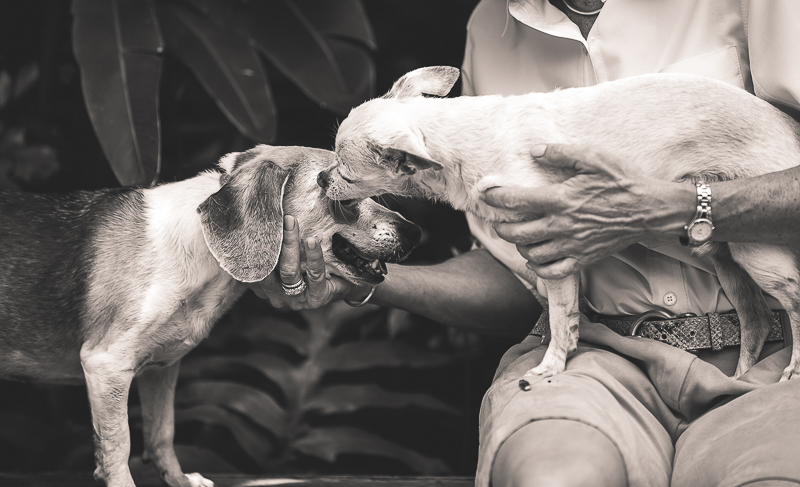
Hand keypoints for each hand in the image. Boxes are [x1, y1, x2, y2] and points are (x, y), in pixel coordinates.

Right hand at [247, 215, 372, 309]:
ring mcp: (296, 299)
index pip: (253, 265)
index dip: (252, 244)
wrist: (345, 285)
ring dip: (289, 244)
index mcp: (265, 286)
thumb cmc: (312, 266)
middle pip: (267, 267)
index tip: (252, 221)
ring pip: (288, 271)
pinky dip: (313, 256)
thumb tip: (263, 213)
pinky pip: (314, 275)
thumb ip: (276, 244)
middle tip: (275, 216)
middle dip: (271, 240)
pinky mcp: (317, 298)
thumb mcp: (290, 256)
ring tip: (291, 222)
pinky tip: (311, 240)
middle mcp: (276, 296)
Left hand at [483, 144, 691, 278]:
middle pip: (517, 233)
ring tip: (520, 236)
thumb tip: (535, 150)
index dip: (495, 197)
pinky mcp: (583, 258)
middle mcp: (562, 225)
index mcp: (561, 199)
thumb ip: (563, 153)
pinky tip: (537, 256)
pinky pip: (552, 271)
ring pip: (531, 253)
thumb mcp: (595, 157)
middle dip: (501, 227)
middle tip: (499, 220)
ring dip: (519, 246)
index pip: (516, 201)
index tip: (485, 194)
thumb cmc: (623, 181)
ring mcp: (572, 245)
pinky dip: (538, 267)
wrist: (651, 209)